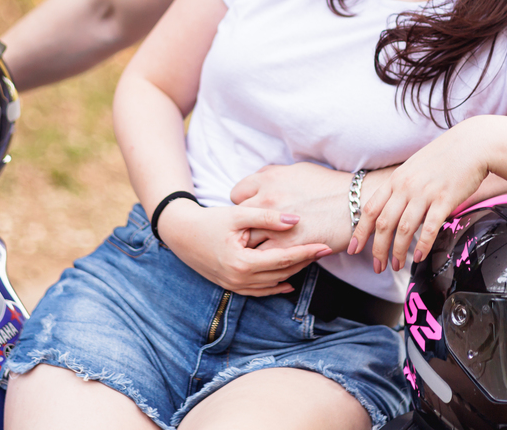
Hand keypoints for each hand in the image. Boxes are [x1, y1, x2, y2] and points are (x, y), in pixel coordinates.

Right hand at [157, 200, 333, 296]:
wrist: (181, 234)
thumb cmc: (209, 221)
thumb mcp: (237, 215)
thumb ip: (267, 217)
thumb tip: (296, 220)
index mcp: (242, 262)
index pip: (283, 259)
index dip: (307, 252)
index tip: (326, 244)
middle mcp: (240, 279)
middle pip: (282, 273)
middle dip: (305, 262)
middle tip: (325, 249)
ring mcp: (235, 286)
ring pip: (274, 283)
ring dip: (294, 272)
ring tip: (311, 258)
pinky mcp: (232, 286)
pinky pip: (261, 290)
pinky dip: (277, 285)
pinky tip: (290, 280)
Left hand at [230, 162, 356, 250]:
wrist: (356, 203)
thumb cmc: (329, 185)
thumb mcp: (297, 170)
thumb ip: (272, 176)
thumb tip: (259, 182)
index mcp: (268, 179)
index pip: (237, 196)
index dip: (242, 206)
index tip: (250, 214)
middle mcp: (267, 199)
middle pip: (238, 220)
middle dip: (242, 228)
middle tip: (250, 234)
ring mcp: (275, 224)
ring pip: (248, 242)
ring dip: (251, 247)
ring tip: (258, 250)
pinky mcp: (287, 246)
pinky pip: (265, 258)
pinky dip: (266, 260)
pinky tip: (273, 259)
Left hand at [348, 120, 490, 273]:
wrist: (473, 144)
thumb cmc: (445, 156)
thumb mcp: (415, 167)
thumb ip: (402, 187)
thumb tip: (394, 209)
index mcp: (396, 179)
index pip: (370, 209)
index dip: (360, 231)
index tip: (353, 248)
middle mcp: (406, 187)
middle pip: (384, 223)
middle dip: (377, 249)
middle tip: (377, 266)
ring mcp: (425, 193)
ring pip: (404, 229)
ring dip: (397, 252)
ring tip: (396, 266)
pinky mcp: (445, 200)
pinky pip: (429, 228)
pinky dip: (421, 246)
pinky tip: (418, 258)